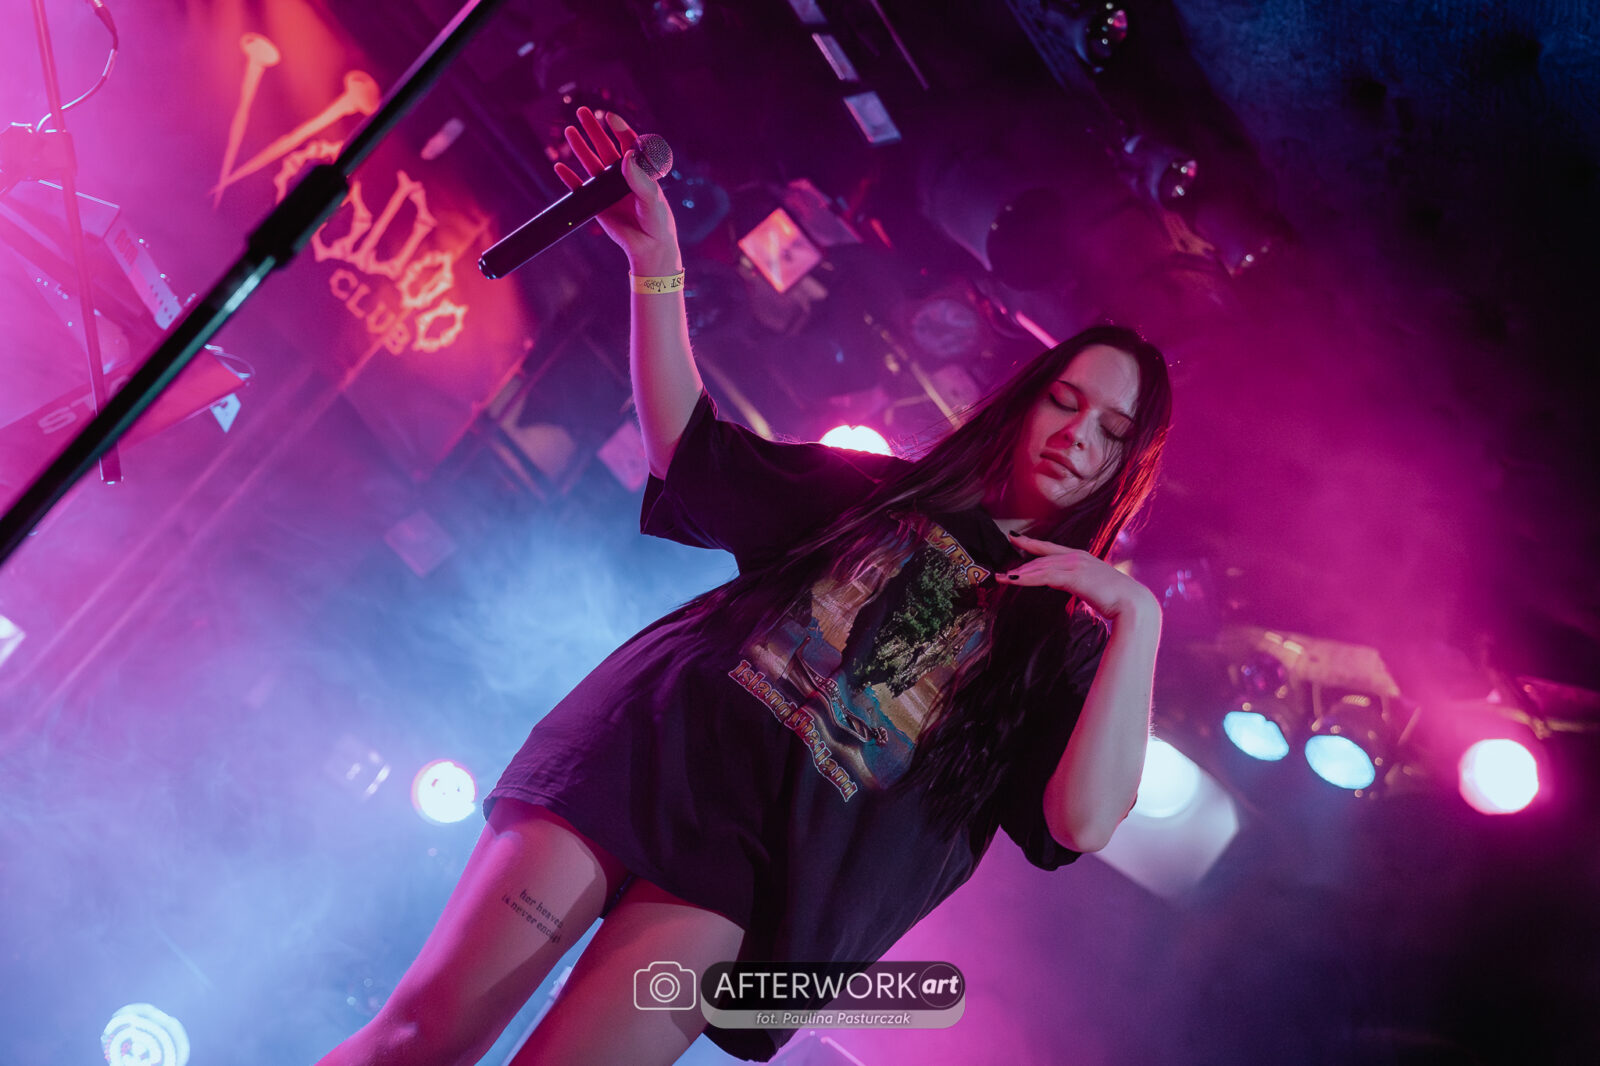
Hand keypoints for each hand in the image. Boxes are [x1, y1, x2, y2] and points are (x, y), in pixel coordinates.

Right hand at [554, 106, 680, 273]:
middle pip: (605, 147)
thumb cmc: (657, 222)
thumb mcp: (652, 199)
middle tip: (582, 111)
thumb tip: (626, 155)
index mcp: (639, 170)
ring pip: (591, 163)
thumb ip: (640, 179)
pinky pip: (579, 188)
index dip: (619, 129)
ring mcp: (607, 189)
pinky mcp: (596, 204)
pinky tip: (559, 167)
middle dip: (594, 129)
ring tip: (569, 130)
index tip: (609, 117)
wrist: (648, 247)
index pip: (628, 144)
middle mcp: (622, 176)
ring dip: (580, 147)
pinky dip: (569, 178)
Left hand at [998, 533, 1159, 622]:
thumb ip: (1078, 583)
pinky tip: (1013, 581)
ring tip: (1001, 578)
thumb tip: (1067, 586)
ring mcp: (1075, 565)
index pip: (1051, 549)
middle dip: (1019, 565)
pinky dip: (1026, 579)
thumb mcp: (1093, 587)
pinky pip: (1043, 577)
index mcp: (1082, 557)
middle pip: (1041, 559)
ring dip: (1019, 574)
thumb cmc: (1117, 600)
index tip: (1015, 538)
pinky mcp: (1073, 576)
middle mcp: (1077, 557)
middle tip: (999, 571)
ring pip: (1039, 567)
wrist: (1133, 604)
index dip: (1032, 544)